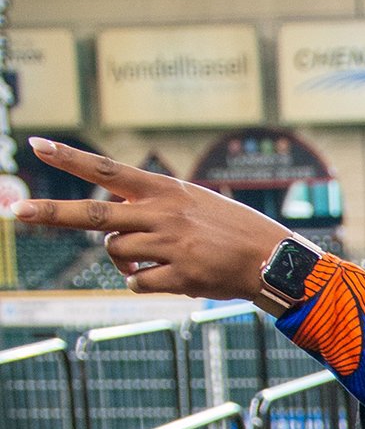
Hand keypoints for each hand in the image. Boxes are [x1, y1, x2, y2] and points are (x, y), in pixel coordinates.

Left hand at [10, 137, 290, 302]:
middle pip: (94, 214)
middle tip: (18, 211)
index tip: (36, 144)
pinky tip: (173, 278)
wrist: (275, 261)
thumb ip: (151, 211)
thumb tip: (110, 237)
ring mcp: (170, 245)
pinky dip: (145, 283)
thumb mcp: (194, 204)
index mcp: (165, 190)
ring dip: (126, 262)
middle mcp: (163, 214)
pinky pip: (137, 283)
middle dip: (52, 212)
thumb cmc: (234, 231)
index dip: (71, 158)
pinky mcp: (179, 275)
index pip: (109, 169)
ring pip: (117, 254)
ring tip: (158, 260)